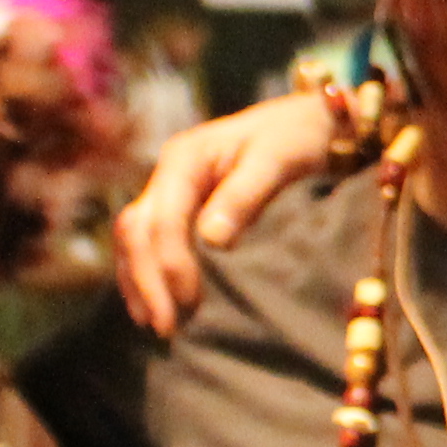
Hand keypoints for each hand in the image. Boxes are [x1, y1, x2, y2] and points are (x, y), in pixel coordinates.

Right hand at [115, 92, 338, 335]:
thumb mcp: (278, 159)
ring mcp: (171, 187)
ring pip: (135, 237)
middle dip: (148, 280)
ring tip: (158, 324)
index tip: (189, 301)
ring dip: (141, 280)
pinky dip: (148, 270)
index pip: (163, 218)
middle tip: (166, 327)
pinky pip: (150, 239)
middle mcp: (169, 171)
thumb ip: (244, 195)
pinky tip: (156, 301)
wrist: (311, 119)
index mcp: (185, 158)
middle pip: (137, 230)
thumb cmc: (298, 135)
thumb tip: (211, 240)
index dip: (170, 262)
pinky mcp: (180, 203)